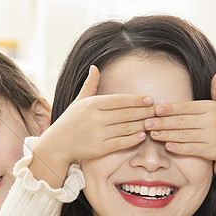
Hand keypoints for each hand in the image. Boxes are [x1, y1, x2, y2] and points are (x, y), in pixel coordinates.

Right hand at [31, 66, 155, 187]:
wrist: (57, 144)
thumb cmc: (70, 121)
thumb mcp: (78, 101)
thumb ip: (90, 85)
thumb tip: (94, 67)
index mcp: (92, 104)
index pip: (120, 100)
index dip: (137, 100)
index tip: (150, 99)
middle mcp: (96, 118)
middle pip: (126, 113)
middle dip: (144, 112)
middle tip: (157, 111)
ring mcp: (98, 133)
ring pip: (126, 128)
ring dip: (142, 125)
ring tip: (153, 122)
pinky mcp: (100, 148)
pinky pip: (121, 142)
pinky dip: (133, 139)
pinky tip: (143, 135)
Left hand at [144, 69, 215, 161]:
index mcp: (210, 107)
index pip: (186, 107)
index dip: (170, 108)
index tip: (156, 109)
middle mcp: (209, 121)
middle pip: (181, 121)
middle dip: (162, 122)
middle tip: (146, 122)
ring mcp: (210, 137)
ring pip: (183, 135)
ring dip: (166, 135)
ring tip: (152, 134)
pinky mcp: (210, 151)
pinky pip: (191, 149)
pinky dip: (178, 148)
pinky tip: (167, 146)